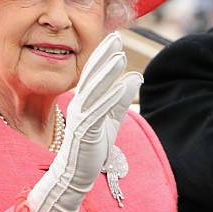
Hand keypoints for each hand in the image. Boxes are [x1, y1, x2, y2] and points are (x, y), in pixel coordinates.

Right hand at [27, 32, 141, 211]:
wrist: (76, 174)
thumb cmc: (92, 146)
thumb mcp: (111, 119)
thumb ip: (121, 98)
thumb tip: (136, 76)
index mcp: (84, 100)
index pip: (93, 72)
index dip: (103, 54)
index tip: (114, 37)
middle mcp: (80, 105)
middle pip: (92, 76)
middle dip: (104, 56)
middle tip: (116, 37)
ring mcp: (81, 118)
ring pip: (94, 91)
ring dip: (107, 73)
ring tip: (120, 56)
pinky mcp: (85, 132)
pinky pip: (98, 112)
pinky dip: (110, 98)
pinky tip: (121, 86)